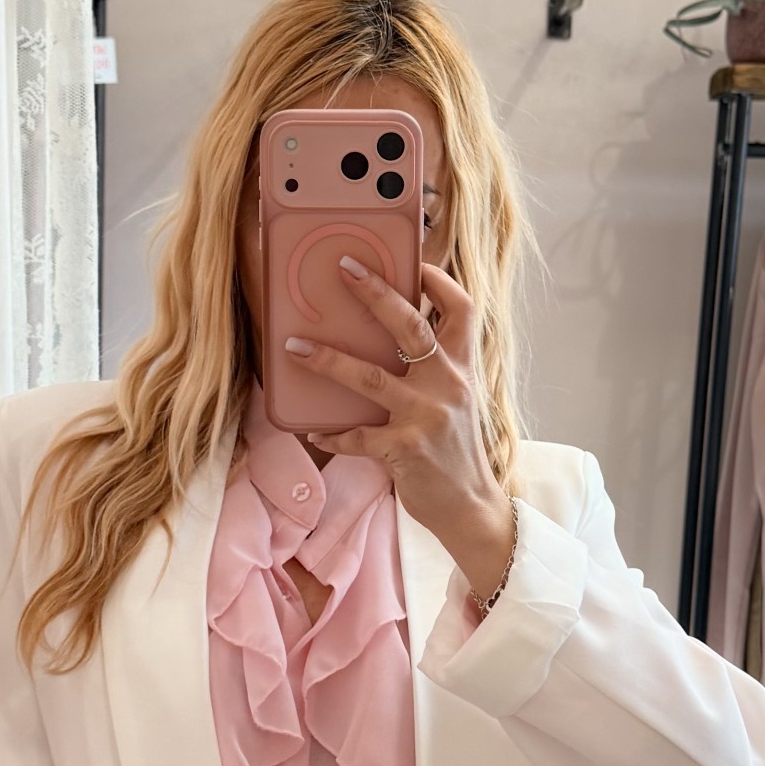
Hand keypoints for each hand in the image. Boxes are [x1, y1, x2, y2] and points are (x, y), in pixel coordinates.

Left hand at [285, 259, 515, 600]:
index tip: (413, 260)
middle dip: (376, 293)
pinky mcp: (405, 449)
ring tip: (295, 346)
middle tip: (344, 268)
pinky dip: (333, 433)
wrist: (469, 505)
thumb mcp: (458, 401)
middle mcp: (447, 384)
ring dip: (328, 359)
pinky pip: (357, 435)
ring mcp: (426, 416)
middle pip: (411, 325)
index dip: (438, 280)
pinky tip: (315, 432)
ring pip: (369, 376)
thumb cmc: (455, 451)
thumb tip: (391, 342)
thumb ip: (435, 370)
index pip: (460, 309)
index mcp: (462, 368)